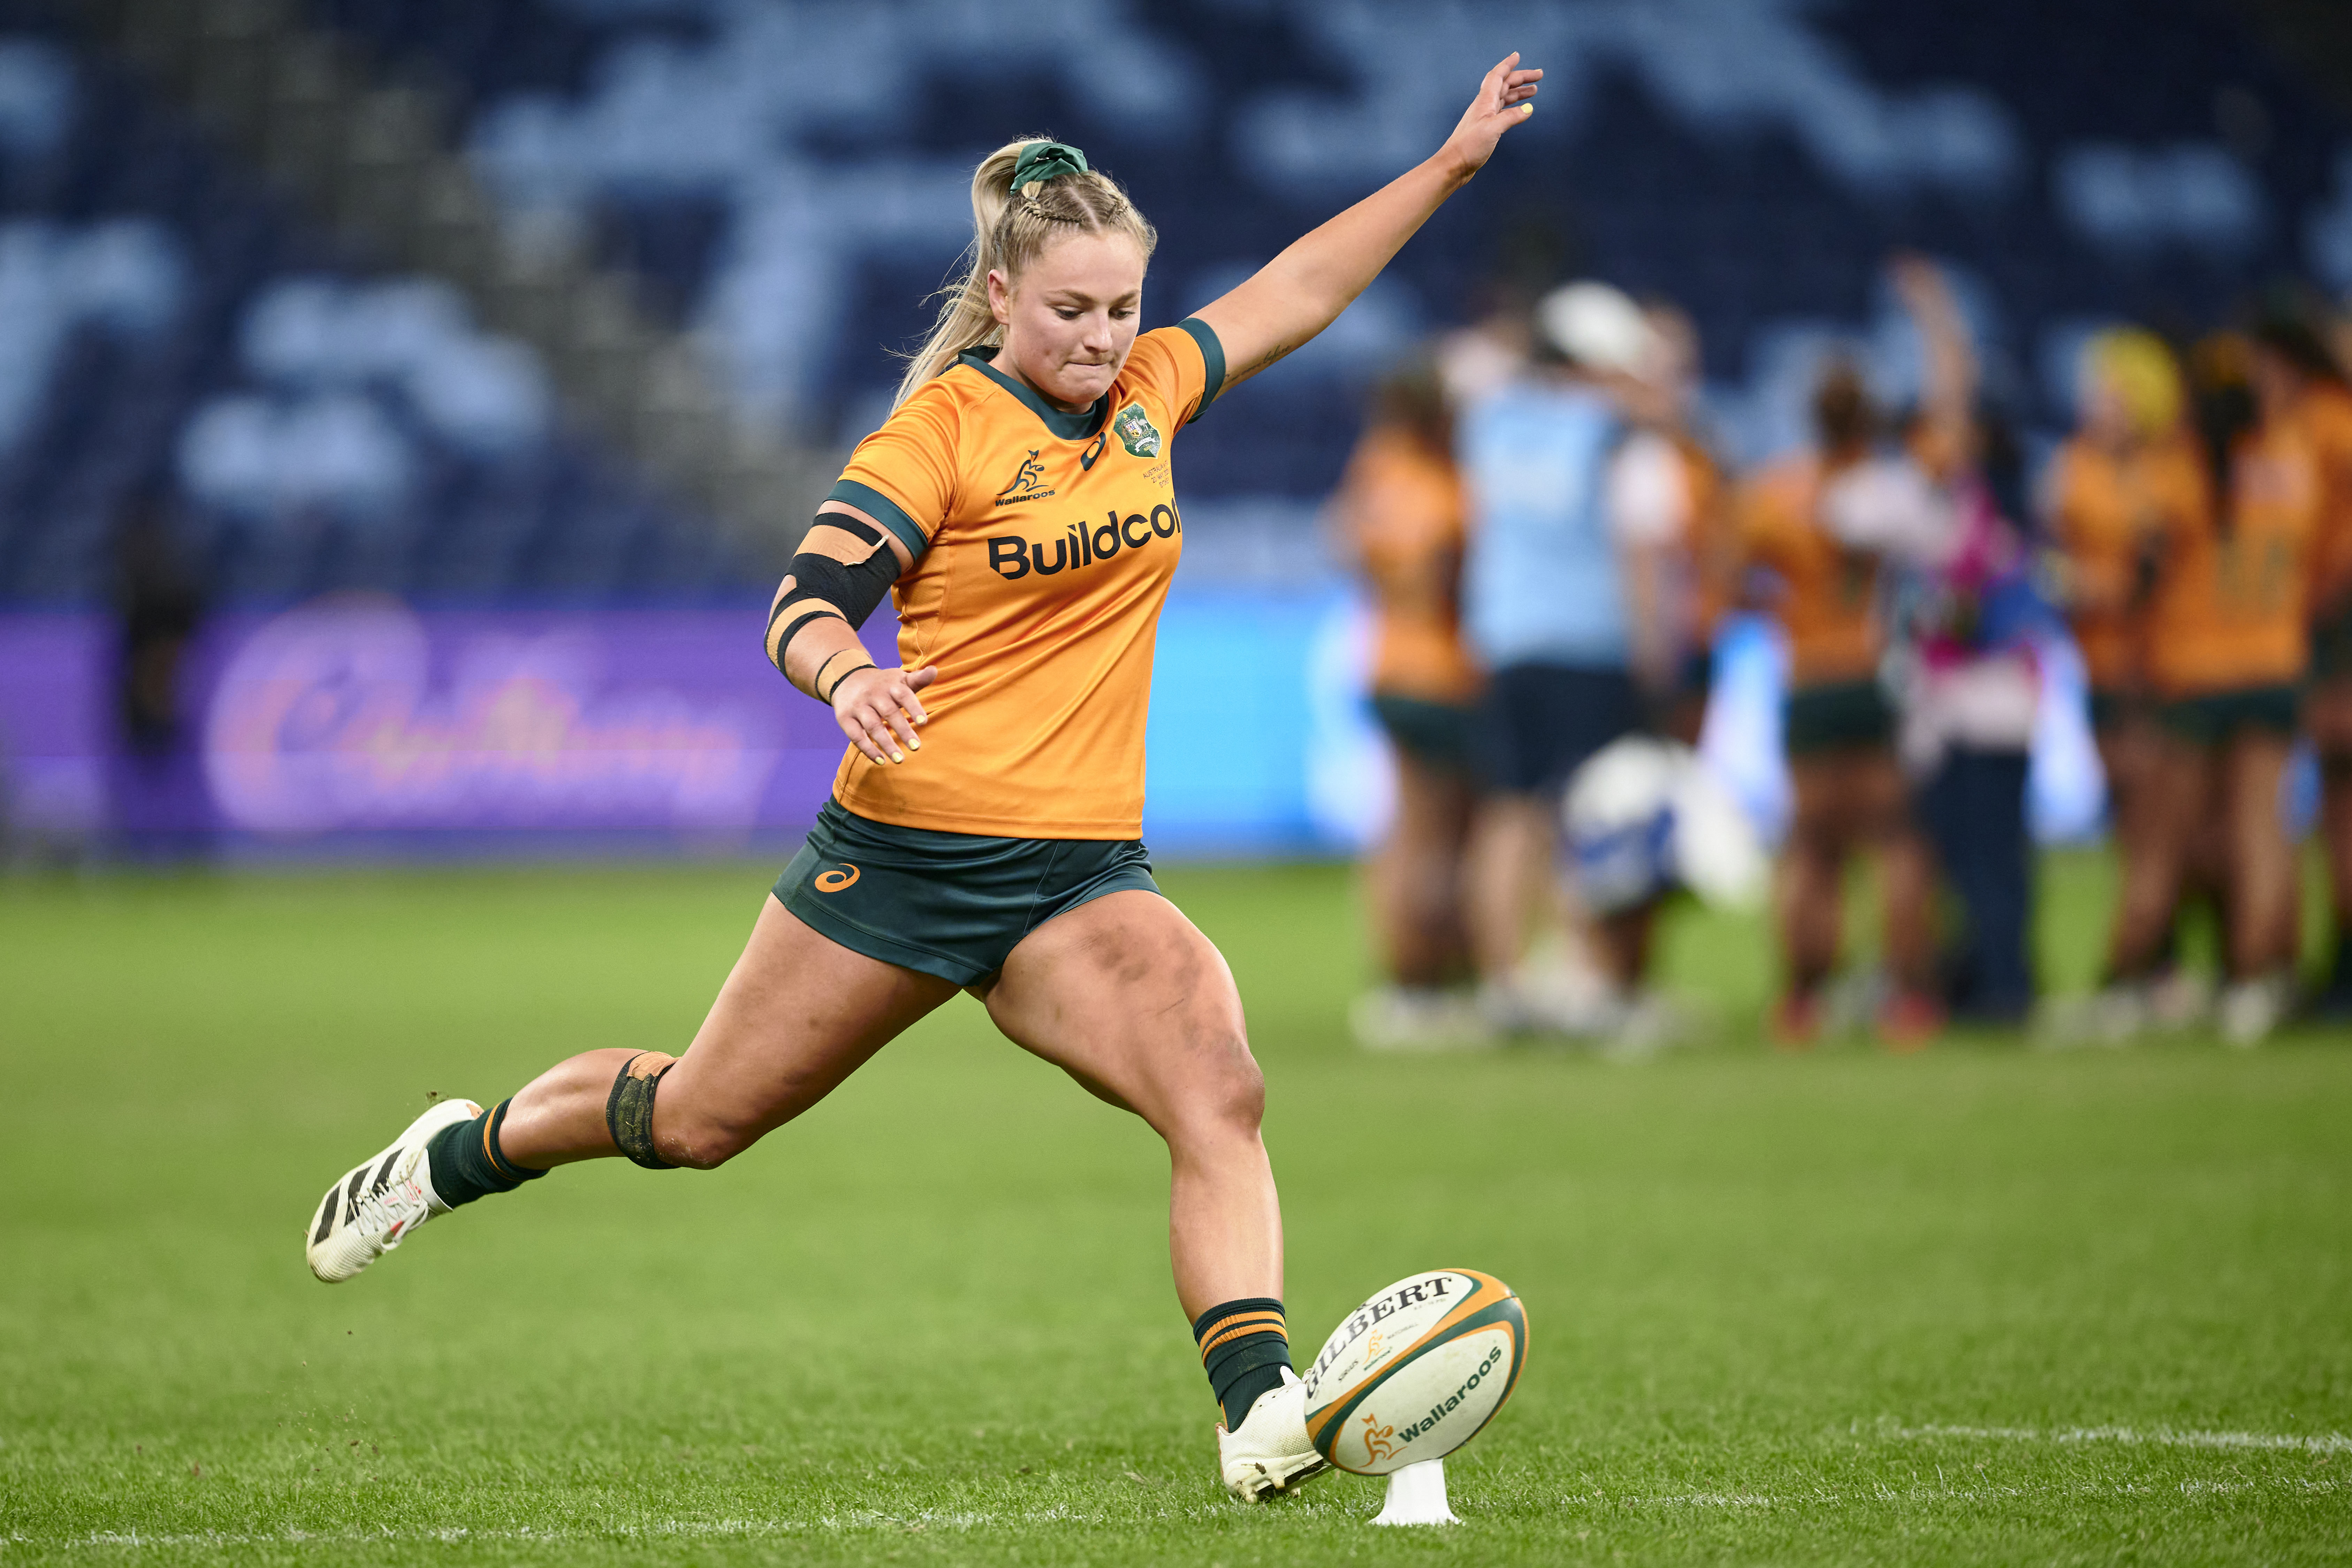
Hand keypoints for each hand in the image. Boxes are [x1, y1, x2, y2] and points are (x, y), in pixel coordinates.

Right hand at [832, 664, 937, 764]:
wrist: (848, 678)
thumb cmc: (883, 684)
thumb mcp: (900, 679)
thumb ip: (918, 679)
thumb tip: (934, 670)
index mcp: (890, 684)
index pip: (904, 695)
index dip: (914, 708)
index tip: (924, 723)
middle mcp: (873, 694)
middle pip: (889, 712)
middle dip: (903, 730)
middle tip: (917, 747)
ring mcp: (858, 706)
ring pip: (873, 726)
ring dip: (886, 744)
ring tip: (900, 759)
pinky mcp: (845, 718)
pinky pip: (856, 736)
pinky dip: (868, 749)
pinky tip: (881, 761)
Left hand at [1438, 52, 1542, 180]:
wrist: (1454, 164)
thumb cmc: (1469, 146)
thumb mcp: (1493, 129)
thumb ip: (1511, 117)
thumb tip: (1528, 109)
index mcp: (1485, 101)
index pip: (1497, 76)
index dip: (1507, 64)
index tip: (1517, 56)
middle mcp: (1484, 106)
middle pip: (1504, 85)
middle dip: (1521, 78)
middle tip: (1538, 75)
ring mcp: (1485, 117)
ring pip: (1504, 97)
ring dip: (1519, 92)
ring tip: (1534, 91)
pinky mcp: (1486, 128)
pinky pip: (1502, 111)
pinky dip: (1514, 107)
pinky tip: (1521, 110)